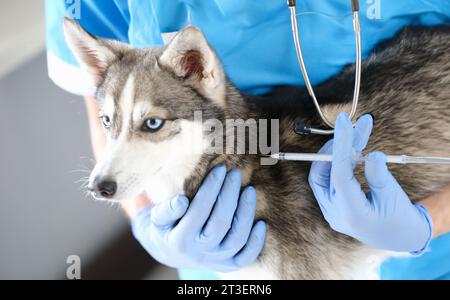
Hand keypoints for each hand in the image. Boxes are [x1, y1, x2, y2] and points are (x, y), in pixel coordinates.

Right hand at [131, 165, 266, 271]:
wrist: (168, 251)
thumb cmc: (163, 227)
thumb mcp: (156, 219)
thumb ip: (166, 210)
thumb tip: (181, 201)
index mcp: (180, 240)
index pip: (200, 210)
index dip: (211, 188)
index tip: (220, 169)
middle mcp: (199, 254)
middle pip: (221, 223)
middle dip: (230, 194)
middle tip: (234, 173)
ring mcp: (215, 261)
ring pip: (237, 239)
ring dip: (246, 212)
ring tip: (249, 190)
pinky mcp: (227, 265)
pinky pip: (246, 257)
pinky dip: (256, 242)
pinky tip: (261, 223)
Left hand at [309, 112, 432, 253]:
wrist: (398, 237)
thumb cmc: (399, 218)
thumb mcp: (392, 195)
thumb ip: (379, 175)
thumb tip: (371, 155)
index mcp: (352, 214)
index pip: (339, 174)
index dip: (341, 146)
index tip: (344, 122)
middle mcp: (335, 214)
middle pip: (325, 172)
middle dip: (338, 147)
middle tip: (353, 126)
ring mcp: (330, 211)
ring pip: (321, 175)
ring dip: (335, 154)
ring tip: (354, 137)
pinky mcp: (331, 205)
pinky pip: (326, 180)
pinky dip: (336, 163)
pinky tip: (351, 152)